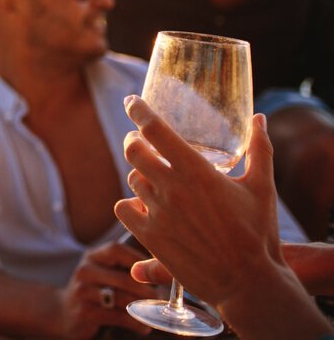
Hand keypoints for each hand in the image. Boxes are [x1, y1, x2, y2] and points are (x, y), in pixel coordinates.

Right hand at [52, 240, 156, 338]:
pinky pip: (118, 317)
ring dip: (144, 309)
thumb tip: (161, 272)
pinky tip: (143, 326)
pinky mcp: (86, 312)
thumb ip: (125, 269)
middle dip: (148, 292)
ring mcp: (83, 292)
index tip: (156, 274)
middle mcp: (85, 271)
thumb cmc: (94, 291)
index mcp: (92, 257)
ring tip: (153, 314)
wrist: (62, 312)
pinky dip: (136, 323)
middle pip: (126, 279)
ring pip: (124, 299)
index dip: (140, 261)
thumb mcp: (103, 272)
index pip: (117, 250)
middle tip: (161, 300)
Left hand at [115, 97, 284, 308]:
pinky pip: (123, 209)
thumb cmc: (258, 233)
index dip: (139, 111)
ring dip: (140, 175)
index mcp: (197, 171)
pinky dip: (129, 205)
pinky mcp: (150, 237)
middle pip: (133, 151)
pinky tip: (141, 206)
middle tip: (139, 142)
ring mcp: (158, 213)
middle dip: (134, 142)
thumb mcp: (262, 188)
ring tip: (153, 179)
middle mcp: (172, 188)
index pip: (155, 130)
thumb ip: (259, 150)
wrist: (249, 282)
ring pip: (132, 180)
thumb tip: (258, 119)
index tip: (131, 102)